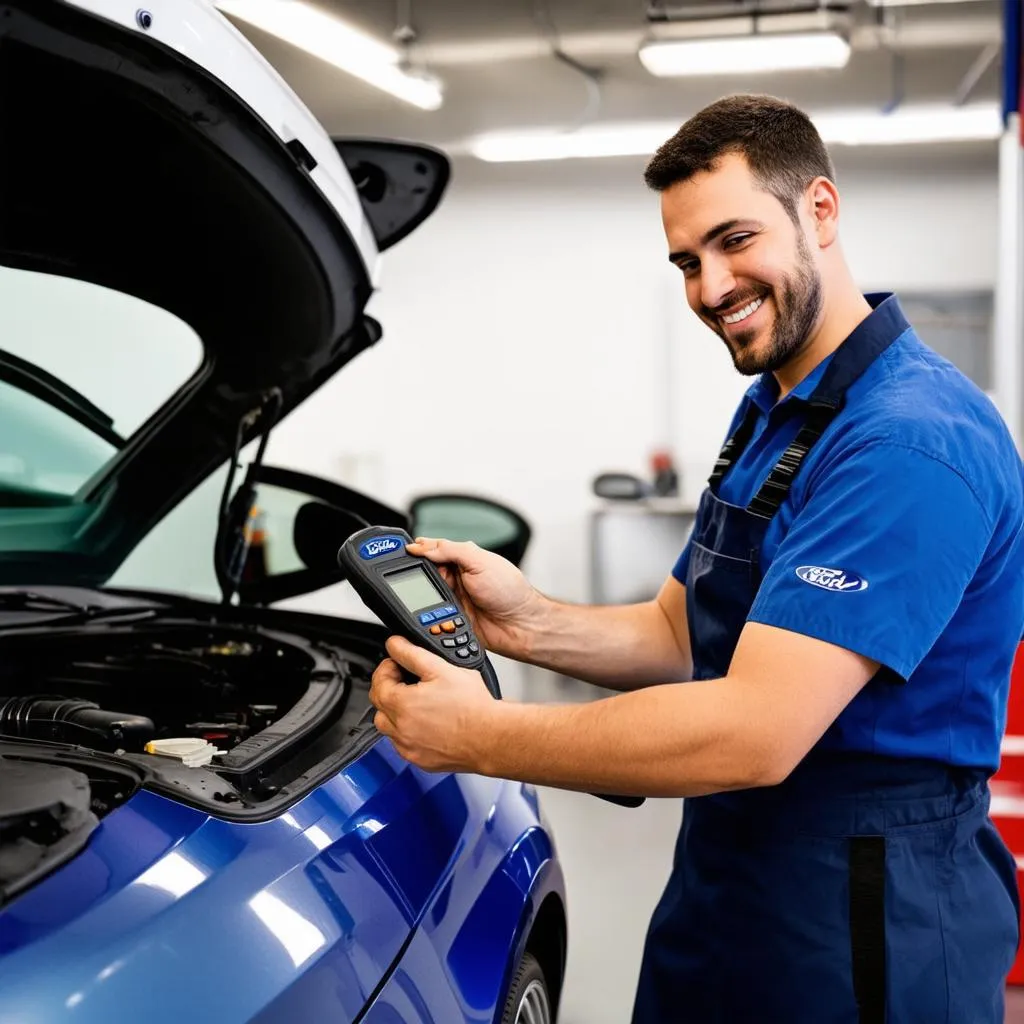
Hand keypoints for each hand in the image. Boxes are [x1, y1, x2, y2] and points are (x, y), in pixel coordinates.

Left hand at [370, 636, 500, 772]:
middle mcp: (400, 729)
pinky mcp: (419, 760)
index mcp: (402, 704)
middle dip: (389, 688)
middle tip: (407, 680)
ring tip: (417, 702)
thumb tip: (395, 644)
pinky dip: (408, 732)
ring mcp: (408, 747)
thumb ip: (412, 653)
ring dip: (395, 712)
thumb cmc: (472, 707)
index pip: (378, 682)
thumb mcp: (441, 668)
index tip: (398, 663)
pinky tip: (426, 723)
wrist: (491, 737)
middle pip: (379, 704)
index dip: (387, 667)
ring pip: (388, 727)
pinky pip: (402, 745)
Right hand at [405, 537, 538, 658]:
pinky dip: (427, 618)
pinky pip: (431, 619)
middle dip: (418, 578)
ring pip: (425, 597)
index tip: (403, 552)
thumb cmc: (510, 591)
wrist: (521, 625)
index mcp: (463, 559)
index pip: (433, 550)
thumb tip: (423, 547)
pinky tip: (428, 617)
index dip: (418, 551)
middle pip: (424, 575)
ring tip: (427, 600)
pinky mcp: (451, 620)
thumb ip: (450, 550)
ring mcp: (453, 600)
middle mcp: (457, 578)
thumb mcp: (480, 561)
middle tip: (413, 581)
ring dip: (423, 600)